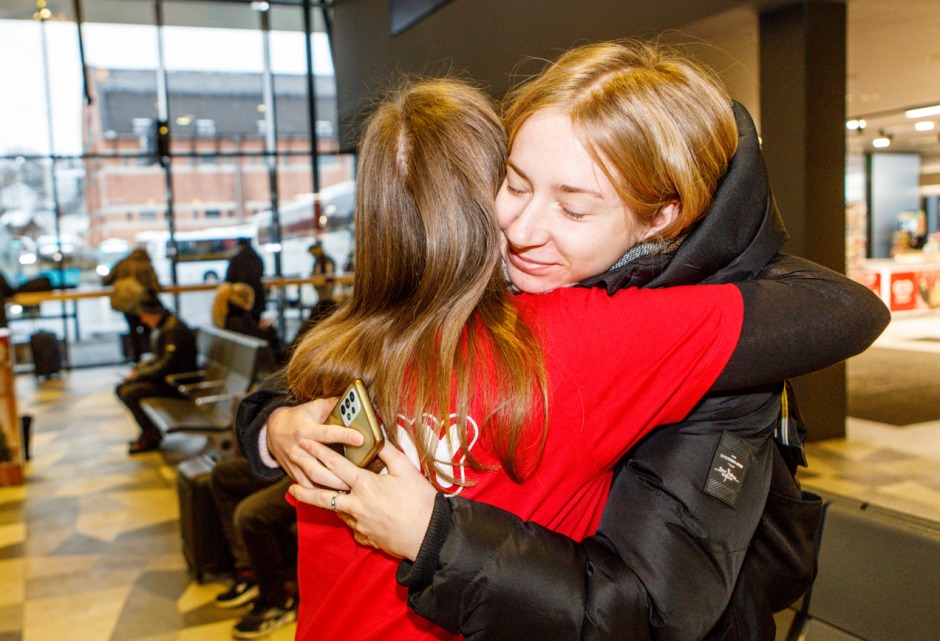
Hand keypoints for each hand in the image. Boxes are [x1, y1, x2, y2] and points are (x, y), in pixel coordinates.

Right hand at [266, 398, 361, 488]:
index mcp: (306, 430)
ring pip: (313, 479)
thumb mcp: (313, 407)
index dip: (344, 435)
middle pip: (319, 466)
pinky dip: (319, 493)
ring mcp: (295, 463)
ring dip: (330, 486)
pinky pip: (307, 486)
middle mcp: (299, 448)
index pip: (326, 433)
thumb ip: (333, 404)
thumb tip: (354, 400)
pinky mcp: (294, 473)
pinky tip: (333, 496)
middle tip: (357, 477)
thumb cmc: (298, 417)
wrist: (273, 430)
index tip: (360, 438)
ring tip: (348, 490)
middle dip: (338, 474)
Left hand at [289, 440, 437, 560]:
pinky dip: (347, 517)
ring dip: (325, 503)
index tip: (305, 443)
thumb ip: (389, 452)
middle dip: (304, 489)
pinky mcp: (364, 537)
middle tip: (290, 486)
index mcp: (365, 484)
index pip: (335, 465)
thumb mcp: (406, 470)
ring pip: (335, 511)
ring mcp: (359, 523)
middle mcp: (356, 504)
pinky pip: (350, 525)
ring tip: (316, 498)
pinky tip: (348, 513)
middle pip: (322, 496)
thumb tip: (378, 437)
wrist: (428, 535)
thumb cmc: (420, 501)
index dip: (319, 452)